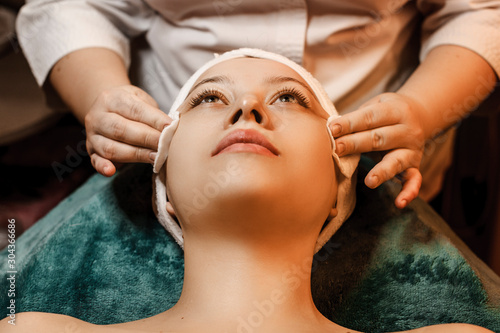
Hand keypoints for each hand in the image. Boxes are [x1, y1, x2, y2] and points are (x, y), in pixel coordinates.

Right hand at [85, 85, 170, 175]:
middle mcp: (97, 116)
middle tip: (165, 145)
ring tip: (155, 158)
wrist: (105, 107)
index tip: (171, 127)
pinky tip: (111, 171)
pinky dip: (102, 167)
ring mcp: (92, 135)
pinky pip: (95, 160)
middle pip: (121, 129)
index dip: (154, 119)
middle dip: (147, 139)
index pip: (134, 110)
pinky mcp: (91, 150)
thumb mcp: (140, 99)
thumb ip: (153, 112)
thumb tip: (171, 129)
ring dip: (135, 155)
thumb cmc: (130, 105)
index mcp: (111, 99)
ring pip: (111, 148)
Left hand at [329, 92, 426, 207]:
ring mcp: (412, 150)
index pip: (370, 117)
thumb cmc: (385, 113)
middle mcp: (407, 131)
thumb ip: (356, 117)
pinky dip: (409, 192)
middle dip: (356, 143)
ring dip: (382, 172)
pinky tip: (399, 203)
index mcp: (395, 111)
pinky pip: (414, 181)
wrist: (419, 114)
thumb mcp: (374, 106)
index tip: (332, 129)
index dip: (350, 123)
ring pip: (396, 161)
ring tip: (370, 182)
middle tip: (337, 148)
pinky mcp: (415, 166)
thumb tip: (331, 128)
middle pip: (380, 138)